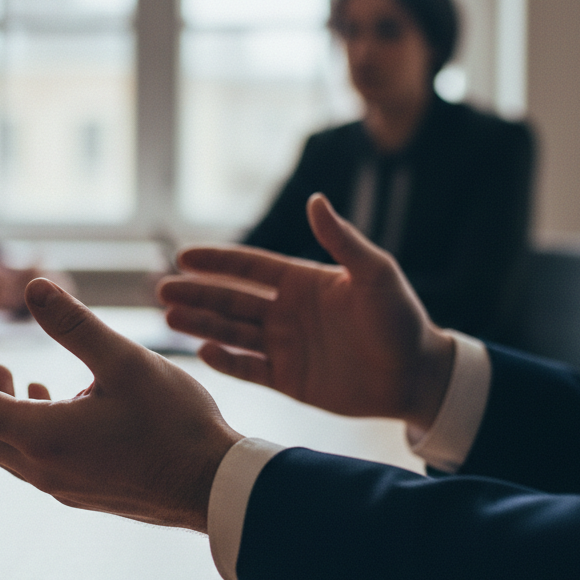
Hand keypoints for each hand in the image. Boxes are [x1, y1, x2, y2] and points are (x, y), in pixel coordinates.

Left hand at [0, 279, 242, 530]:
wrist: (211, 486)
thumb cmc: (174, 423)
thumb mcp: (123, 362)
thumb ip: (74, 325)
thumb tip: (31, 286)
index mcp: (43, 437)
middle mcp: (43, 468)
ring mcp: (62, 485)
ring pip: (7, 446)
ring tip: (6, 372)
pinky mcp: (83, 490)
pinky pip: (33, 458)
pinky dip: (25, 425)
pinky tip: (52, 399)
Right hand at [158, 194, 454, 431]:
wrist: (417, 375)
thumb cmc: (401, 318)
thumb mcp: (376, 273)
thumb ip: (342, 240)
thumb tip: (315, 199)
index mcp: (302, 282)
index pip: (250, 267)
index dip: (217, 262)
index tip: (184, 256)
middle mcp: (286, 312)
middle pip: (232, 300)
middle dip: (197, 295)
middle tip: (162, 291)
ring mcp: (284, 346)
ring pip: (232, 333)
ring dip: (201, 325)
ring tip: (169, 318)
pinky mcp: (288, 380)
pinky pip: (249, 369)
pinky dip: (226, 362)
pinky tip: (204, 352)